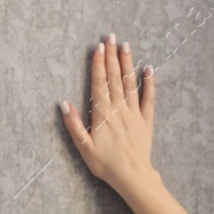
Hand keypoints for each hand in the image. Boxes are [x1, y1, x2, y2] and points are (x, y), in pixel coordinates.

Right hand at [62, 34, 156, 196]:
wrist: (132, 177)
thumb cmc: (106, 165)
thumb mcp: (83, 148)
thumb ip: (73, 125)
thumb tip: (63, 104)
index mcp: (102, 115)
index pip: (99, 83)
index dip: (98, 64)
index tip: (98, 47)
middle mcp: (118, 110)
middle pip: (114, 78)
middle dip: (111, 56)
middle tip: (109, 36)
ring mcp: (134, 114)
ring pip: (129, 83)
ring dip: (127, 63)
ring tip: (125, 45)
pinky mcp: (146, 121)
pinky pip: (148, 99)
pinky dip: (149, 83)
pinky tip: (148, 69)